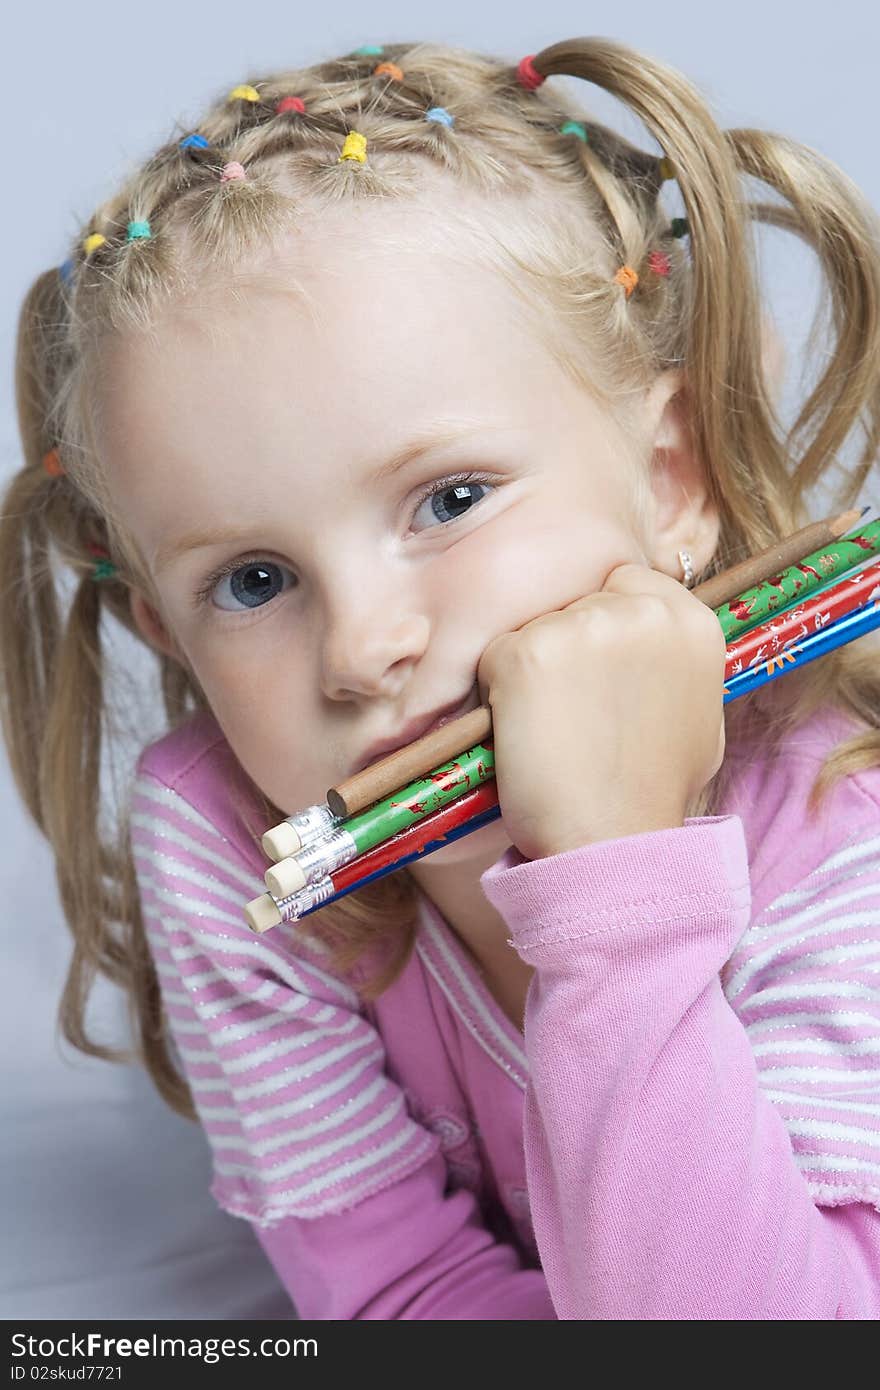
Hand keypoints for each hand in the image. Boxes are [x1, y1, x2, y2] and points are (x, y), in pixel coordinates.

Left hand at [476, 563, 726, 859]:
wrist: (613, 841)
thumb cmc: (654, 790)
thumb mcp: (699, 714)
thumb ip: (677, 661)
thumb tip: (658, 642)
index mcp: (690, 621)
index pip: (625, 581)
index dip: (605, 624)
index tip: (601, 671)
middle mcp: (640, 610)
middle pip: (576, 602)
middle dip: (568, 646)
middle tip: (574, 711)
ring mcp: (581, 627)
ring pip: (534, 627)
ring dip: (533, 669)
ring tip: (554, 729)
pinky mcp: (527, 652)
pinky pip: (495, 655)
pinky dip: (499, 692)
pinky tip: (525, 733)